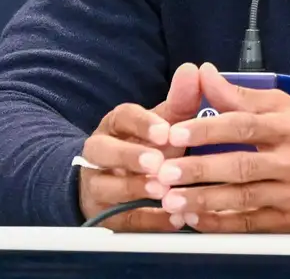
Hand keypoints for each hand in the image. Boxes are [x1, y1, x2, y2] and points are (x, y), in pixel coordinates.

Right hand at [77, 62, 203, 230]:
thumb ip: (181, 101)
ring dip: (135, 190)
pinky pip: (123, 220)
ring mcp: (96, 185)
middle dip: (129, 157)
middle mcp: (98, 154)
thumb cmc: (147, 147)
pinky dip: (149, 220)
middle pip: (102, 151)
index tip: (164, 131)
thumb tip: (193, 69)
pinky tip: (175, 217)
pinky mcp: (103, 215)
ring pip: (106, 187)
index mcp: (115, 125)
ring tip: (164, 192)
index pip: (122, 117)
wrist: (114, 184)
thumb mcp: (163, 124)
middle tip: (157, 163)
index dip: (142, 124)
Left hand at [142, 62, 289, 232]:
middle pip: (240, 165)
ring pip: (242, 197)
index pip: (244, 125)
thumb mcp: (284, 109)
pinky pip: (249, 223)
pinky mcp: (289, 221)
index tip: (175, 133)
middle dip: (199, 170)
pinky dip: (220, 222)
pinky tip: (195, 219)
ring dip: (203, 200)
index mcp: (289, 126)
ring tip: (170, 201)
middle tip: (163, 173)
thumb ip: (241, 96)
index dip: (208, 129)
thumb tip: (204, 73)